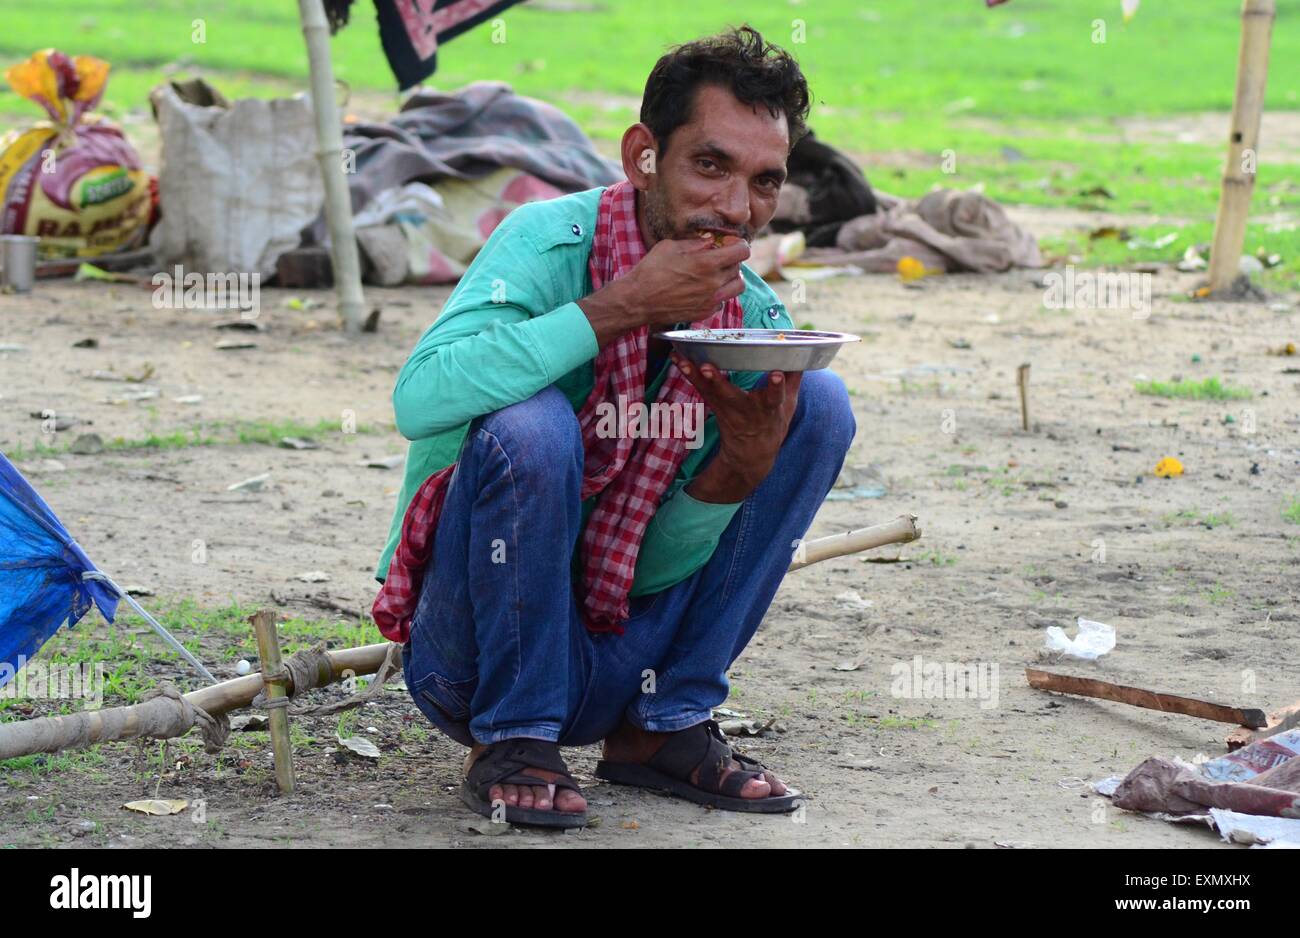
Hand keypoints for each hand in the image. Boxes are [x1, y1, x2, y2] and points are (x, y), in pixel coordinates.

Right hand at [578, 235, 748, 346]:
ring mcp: (710, 300)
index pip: (742, 251)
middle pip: (739, 268)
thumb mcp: (671, 246)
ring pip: (737, 287)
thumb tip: (710, 242)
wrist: (638, 300)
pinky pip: (722, 302)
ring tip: (717, 275)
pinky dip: (719, 294)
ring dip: (731, 278)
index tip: (730, 244)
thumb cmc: (651, 271)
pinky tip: (705, 290)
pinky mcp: (704, 312)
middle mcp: (713, 283)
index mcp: (707, 263)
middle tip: (719, 258)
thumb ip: (695, 243)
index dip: (738, 244)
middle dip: (731, 260)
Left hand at [672, 352, 801, 502]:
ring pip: (710, 392)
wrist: (751, 456)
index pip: (775, 397)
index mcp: (770, 409)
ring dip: (695, 376)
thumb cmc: (773, 425)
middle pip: (731, 396)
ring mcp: (728, 410)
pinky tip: (677, 359)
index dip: (776, 386)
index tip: (776, 374)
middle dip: (719, 383)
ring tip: (683, 361)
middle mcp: (747, 410)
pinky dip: (688, 373)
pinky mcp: (715, 406)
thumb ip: (794, 379)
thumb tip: (803, 353)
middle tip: (708, 368)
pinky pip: (700, 389)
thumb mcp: (789, 406)